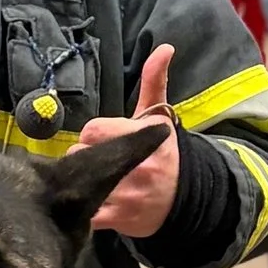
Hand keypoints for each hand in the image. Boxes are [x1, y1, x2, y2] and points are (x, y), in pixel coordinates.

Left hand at [76, 42, 179, 234]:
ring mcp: (128, 197)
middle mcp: (138, 168)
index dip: (93, 135)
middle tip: (99, 160)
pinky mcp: (120, 220)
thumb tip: (164, 47)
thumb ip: (154, 81)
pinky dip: (84, 206)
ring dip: (82, 181)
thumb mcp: (160, 118)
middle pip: (82, 155)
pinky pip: (86, 211)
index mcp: (146, 139)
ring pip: (81, 182)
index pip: (93, 131)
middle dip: (86, 157)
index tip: (103, 140)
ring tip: (96, 180)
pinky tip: (93, 199)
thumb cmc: (165, 154)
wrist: (186, 199)